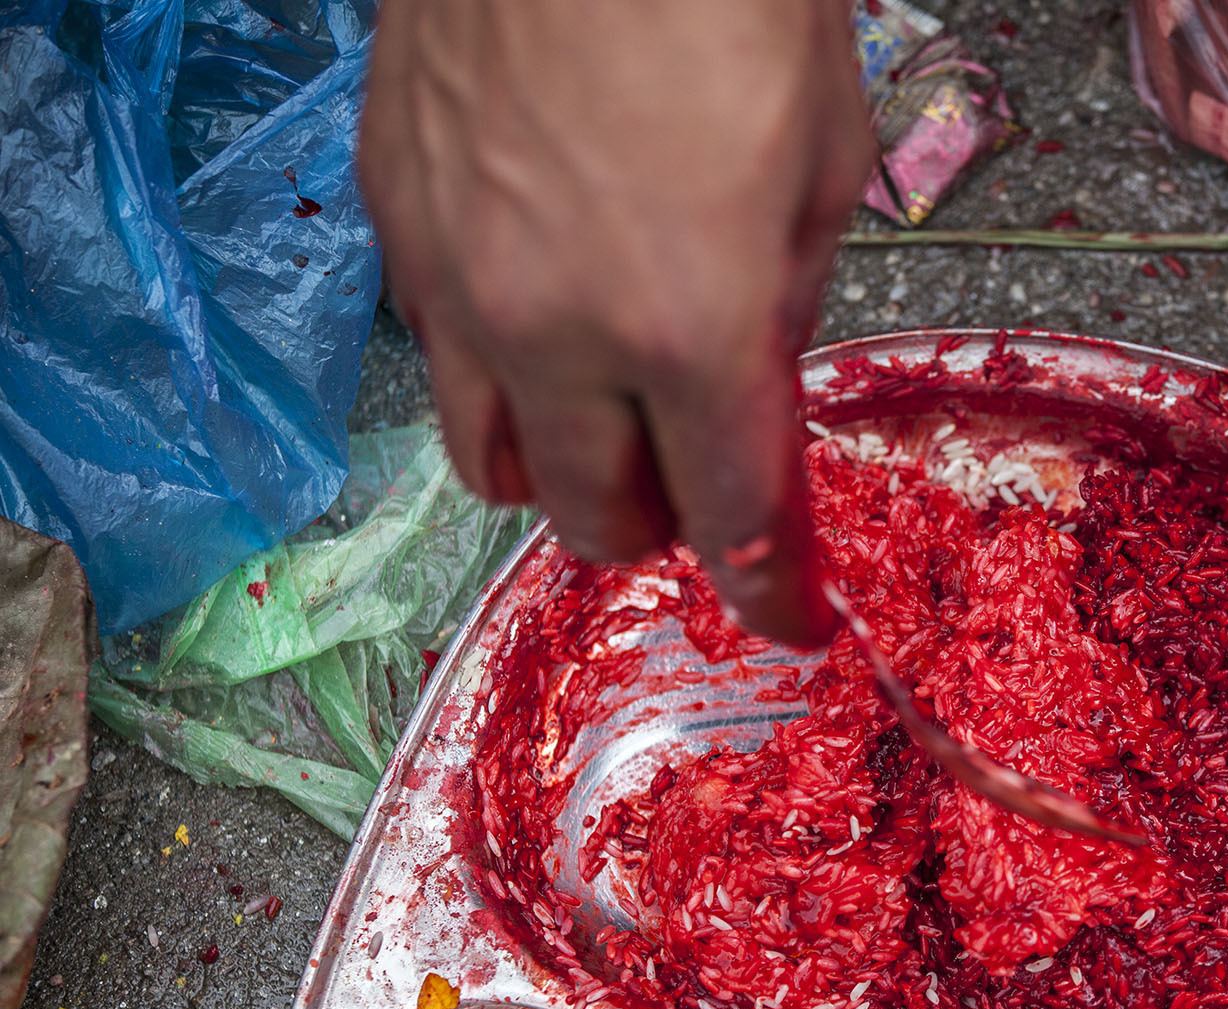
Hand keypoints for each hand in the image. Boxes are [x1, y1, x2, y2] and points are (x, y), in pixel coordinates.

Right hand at [361, 0, 873, 643]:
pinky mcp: (397, 224)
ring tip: (613, 428)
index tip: (793, 616)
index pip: (735, 523)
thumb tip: (759, 387)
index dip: (774, 592)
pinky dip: (499, 378)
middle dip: (663, 531)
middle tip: (701, 489)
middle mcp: (559, 332)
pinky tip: (542, 319)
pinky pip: (439, 357)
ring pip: (490, 465)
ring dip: (564, 476)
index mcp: (692, 328)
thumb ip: (785, 307)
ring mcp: (459, 282)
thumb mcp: (821, 163)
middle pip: (594, 522)